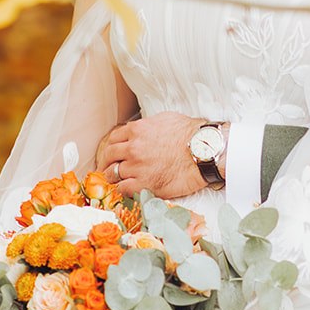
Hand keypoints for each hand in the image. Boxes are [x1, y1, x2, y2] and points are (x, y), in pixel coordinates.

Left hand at [95, 112, 215, 199]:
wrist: (203, 152)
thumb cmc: (190, 134)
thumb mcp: (165, 119)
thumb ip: (147, 126)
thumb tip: (141, 130)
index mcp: (137, 130)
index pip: (114, 138)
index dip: (111, 146)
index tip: (111, 153)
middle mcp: (133, 148)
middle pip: (109, 156)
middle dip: (106, 162)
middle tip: (107, 168)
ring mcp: (137, 167)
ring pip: (112, 174)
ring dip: (113, 177)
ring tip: (116, 181)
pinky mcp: (144, 184)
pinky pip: (122, 189)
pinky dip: (122, 189)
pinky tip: (127, 189)